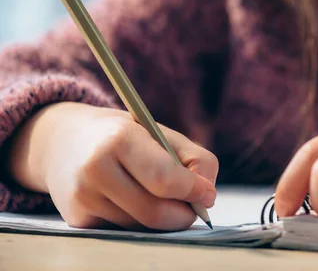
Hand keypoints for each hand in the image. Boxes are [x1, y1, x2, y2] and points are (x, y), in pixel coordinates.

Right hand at [8, 102, 217, 230]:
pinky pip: (125, 230)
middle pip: (155, 212)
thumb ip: (195, 159)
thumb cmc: (124, 135)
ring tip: (159, 195)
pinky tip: (131, 198)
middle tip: (194, 206)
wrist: (64, 141)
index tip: (208, 194)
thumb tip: (207, 196)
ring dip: (162, 218)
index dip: (193, 191)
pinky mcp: (77, 219)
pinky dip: (139, 221)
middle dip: (183, 214)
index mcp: (120, 139)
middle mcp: (96, 169)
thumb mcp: (160, 132)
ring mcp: (83, 198)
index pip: (164, 178)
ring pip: (142, 226)